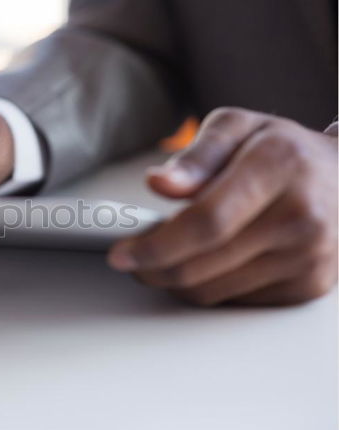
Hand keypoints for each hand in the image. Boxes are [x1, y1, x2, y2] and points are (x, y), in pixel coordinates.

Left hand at [108, 107, 337, 305]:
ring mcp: (309, 259)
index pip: (206, 222)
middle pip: (202, 265)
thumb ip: (196, 155)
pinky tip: (205, 262)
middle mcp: (301, 218)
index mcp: (279, 168)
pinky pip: (234, 301)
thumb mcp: (238, 128)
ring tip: (164, 255)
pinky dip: (207, 287)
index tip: (120, 253)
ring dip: (174, 280)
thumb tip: (158, 184)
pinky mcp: (307, 287)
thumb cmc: (283, 150)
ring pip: (212, 291)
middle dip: (152, 267)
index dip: (156, 244)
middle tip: (131, 256)